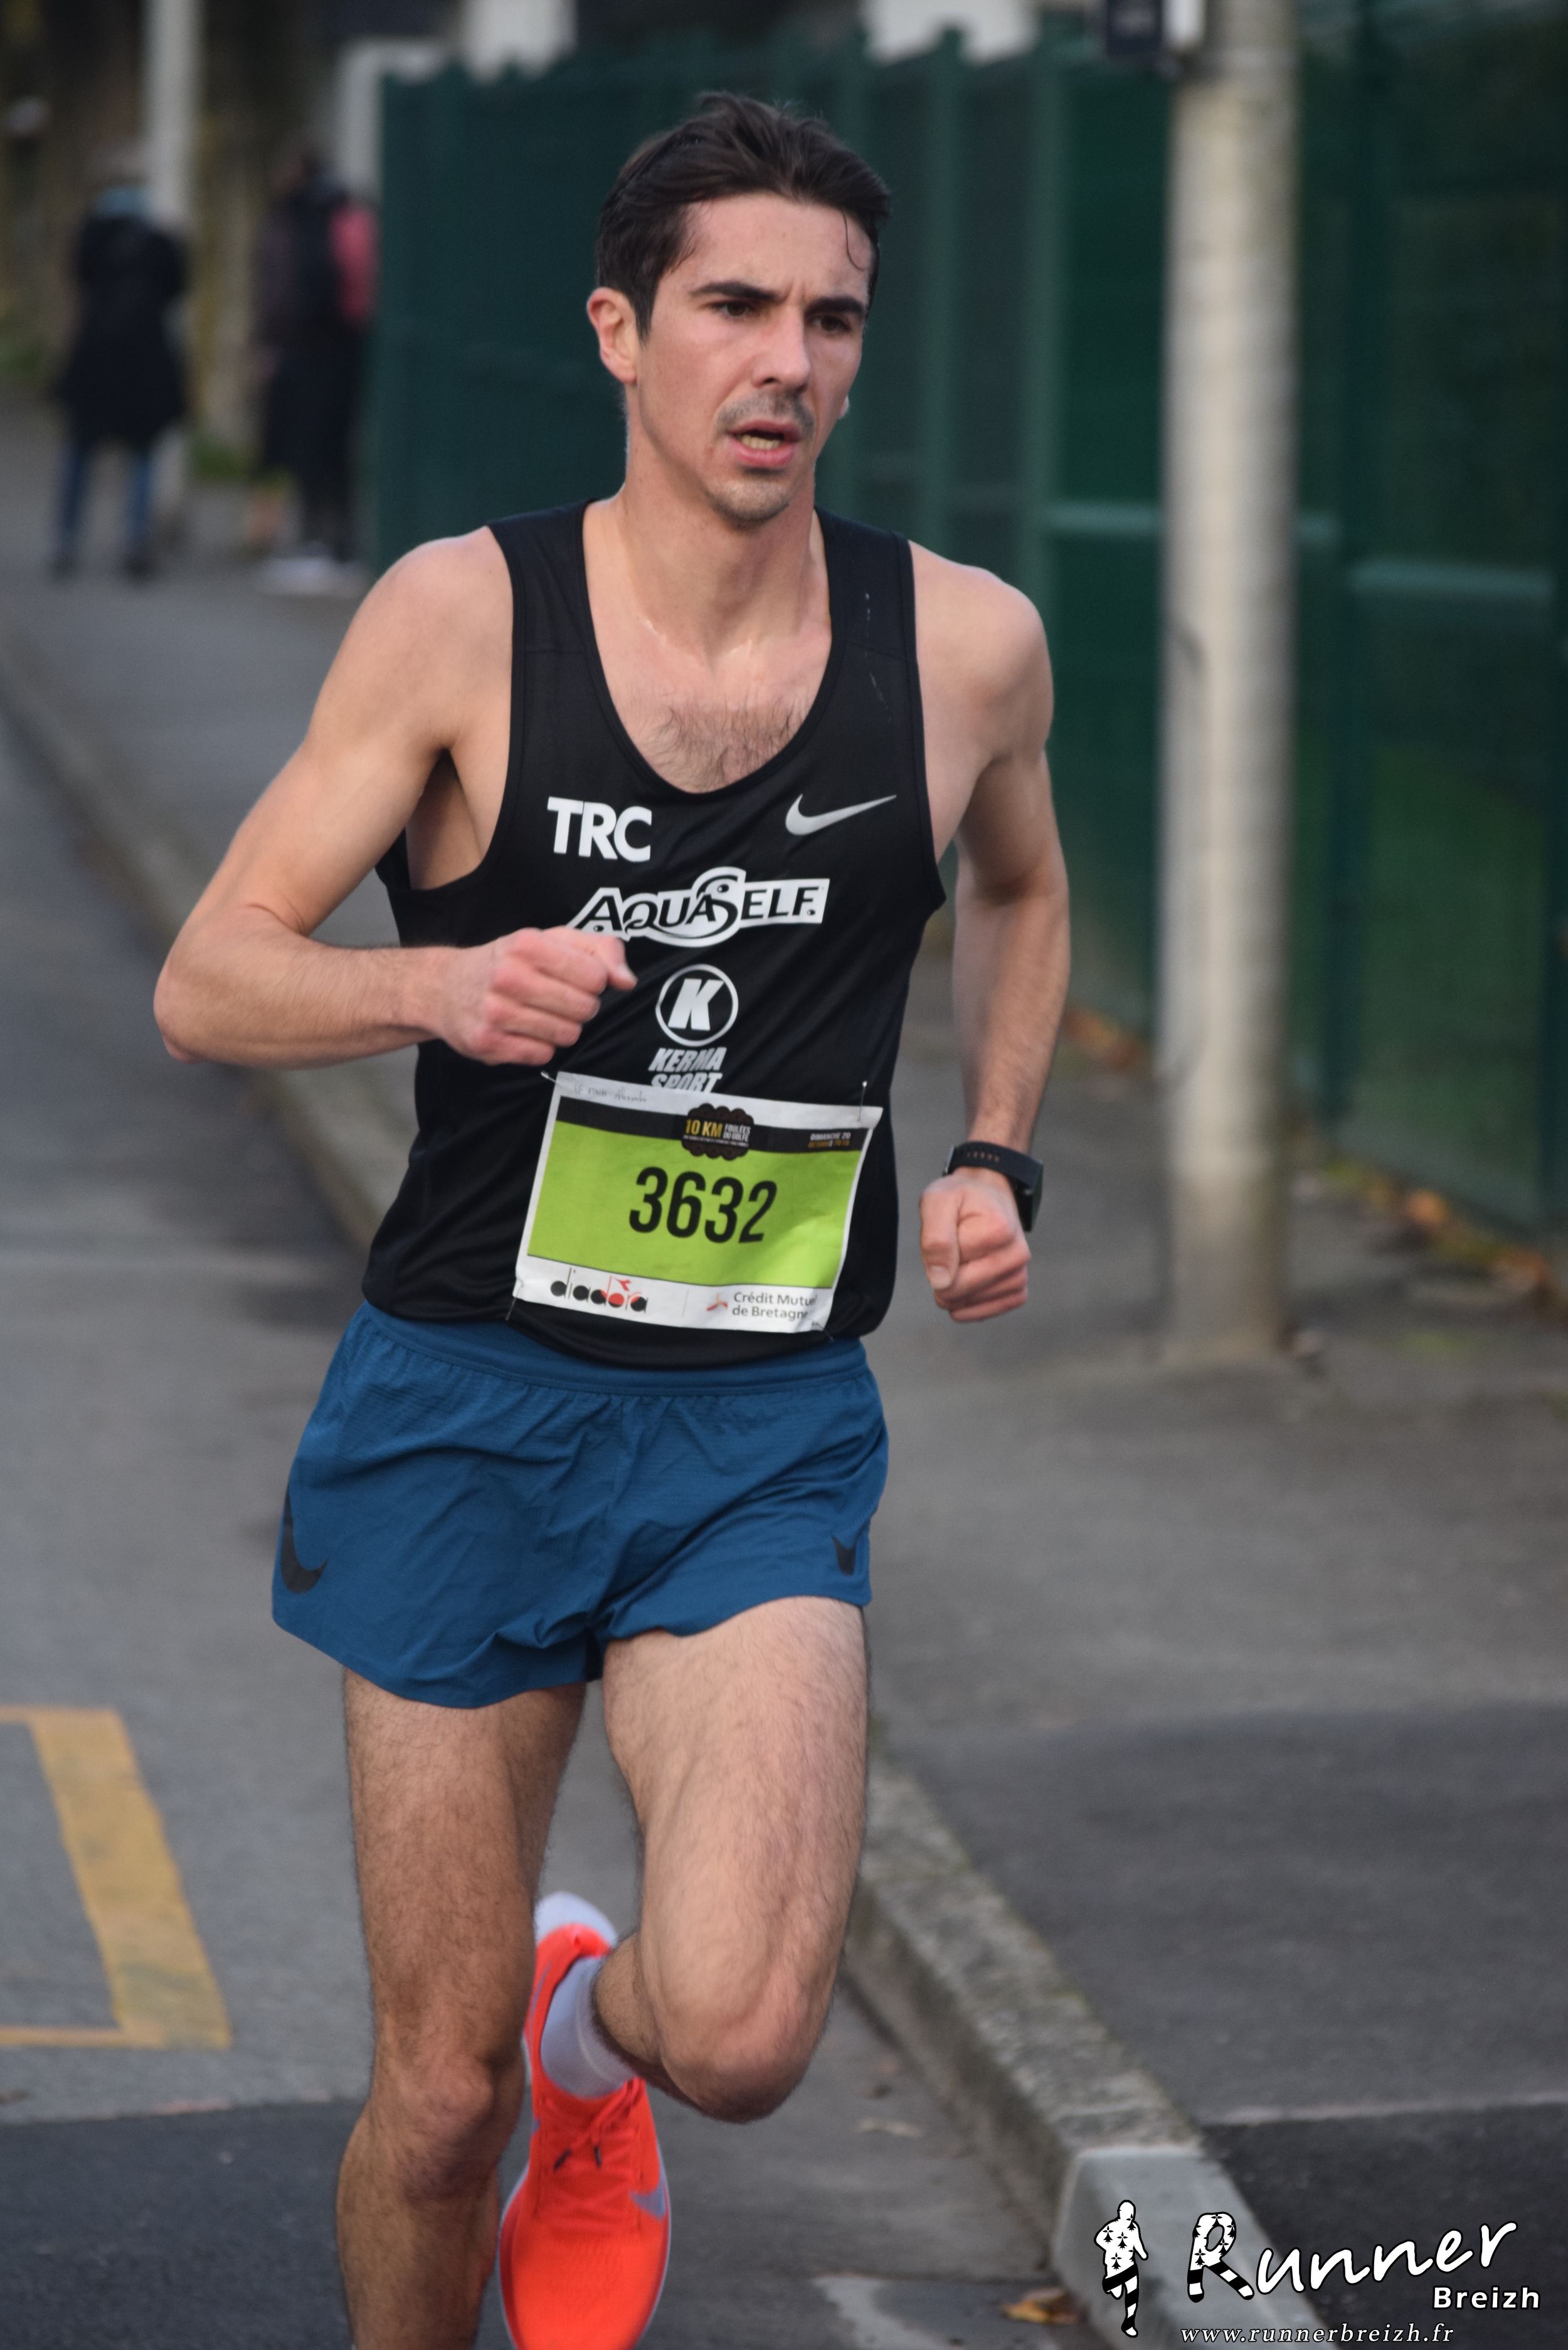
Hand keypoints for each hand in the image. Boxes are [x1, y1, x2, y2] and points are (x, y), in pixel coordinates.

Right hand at [436, 926, 634, 1064]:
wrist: (444, 988)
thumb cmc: (508, 962)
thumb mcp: (552, 940)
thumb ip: (599, 950)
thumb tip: (627, 981)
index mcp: (527, 944)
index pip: (595, 976)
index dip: (594, 981)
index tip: (577, 980)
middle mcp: (508, 976)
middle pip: (584, 1008)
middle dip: (580, 1007)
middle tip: (559, 1000)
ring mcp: (495, 1012)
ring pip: (566, 1035)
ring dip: (562, 1028)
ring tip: (541, 1015)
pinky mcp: (487, 1043)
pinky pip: (542, 1055)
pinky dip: (540, 1047)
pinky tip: (523, 1031)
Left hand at [919, 1168, 1029, 1320]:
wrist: (987, 1193)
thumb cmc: (962, 1197)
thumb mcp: (938, 1202)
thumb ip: (935, 1239)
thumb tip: (941, 1282)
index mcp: (999, 1231)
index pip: (950, 1269)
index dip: (937, 1255)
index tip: (947, 1233)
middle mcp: (1017, 1255)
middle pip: (960, 1291)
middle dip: (942, 1276)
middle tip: (949, 1250)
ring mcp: (1019, 1274)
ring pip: (970, 1304)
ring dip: (954, 1290)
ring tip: (960, 1260)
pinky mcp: (1018, 1289)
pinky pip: (987, 1312)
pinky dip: (969, 1306)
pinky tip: (964, 1287)